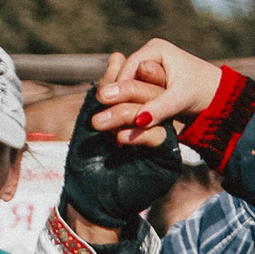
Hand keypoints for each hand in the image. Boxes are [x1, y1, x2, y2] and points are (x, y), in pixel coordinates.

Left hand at [63, 85, 180, 236]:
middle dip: (125, 92)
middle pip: (151, 94)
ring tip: (99, 123)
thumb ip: (106, 89)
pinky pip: (160, 137)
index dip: (127, 78)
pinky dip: (139, 134)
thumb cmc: (87, 161)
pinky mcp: (167, 159)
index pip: (142, 84)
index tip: (106, 83)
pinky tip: (119, 140)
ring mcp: (162, 141)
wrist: (89, 198)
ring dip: (126, 113)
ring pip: (155, 114)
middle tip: (102, 96)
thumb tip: (117, 55)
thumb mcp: (92, 118)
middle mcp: (153, 123)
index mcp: (138, 111)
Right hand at [91, 39, 225, 145]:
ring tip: (108, 119)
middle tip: (102, 115)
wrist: (215, 96)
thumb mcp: (180, 100)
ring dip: (118, 100)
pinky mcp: (147, 79)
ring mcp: (147, 66)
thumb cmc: (201, 92)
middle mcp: (149, 53)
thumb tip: (137, 121)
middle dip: (115, 94)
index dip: (117, 87)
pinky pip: (131, 90)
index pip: (128, 67)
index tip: (106, 106)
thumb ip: (158, 108)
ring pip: (125, 83)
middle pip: (123, 74)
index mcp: (156, 48)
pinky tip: (119, 117)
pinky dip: (125, 102)